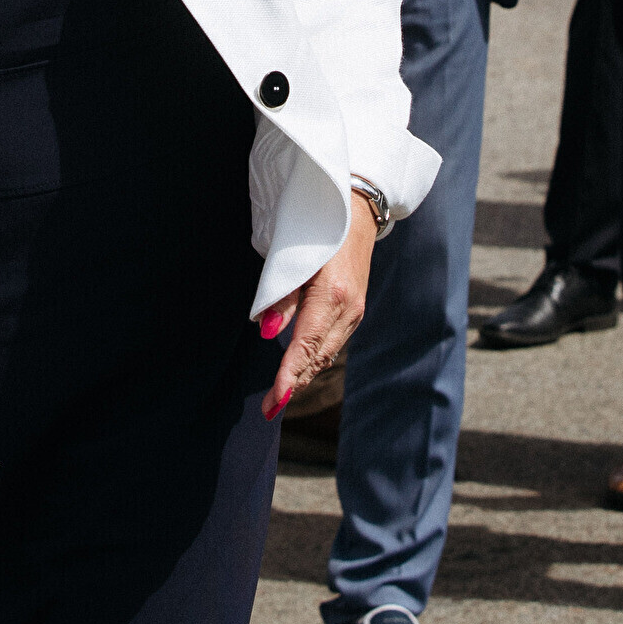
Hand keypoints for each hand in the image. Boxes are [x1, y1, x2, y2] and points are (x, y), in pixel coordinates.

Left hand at [260, 196, 376, 416]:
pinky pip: (332, 343)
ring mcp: (354, 313)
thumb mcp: (294, 259)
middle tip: (270, 409)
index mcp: (332, 296)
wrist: (357, 214)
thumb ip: (281, 297)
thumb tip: (266, 332)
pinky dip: (314, 359)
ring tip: (280, 397)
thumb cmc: (318, 232)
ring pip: (326, 353)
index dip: (289, 376)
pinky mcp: (354, 311)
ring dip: (303, 375)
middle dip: (293, 384)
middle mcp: (348, 310)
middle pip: (317, 357)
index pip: (306, 346)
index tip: (275, 400)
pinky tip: (300, 370)